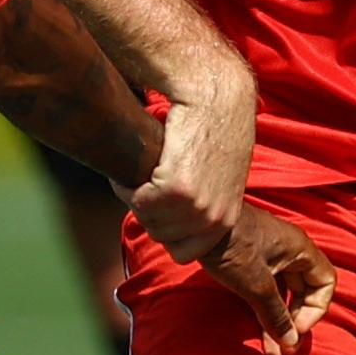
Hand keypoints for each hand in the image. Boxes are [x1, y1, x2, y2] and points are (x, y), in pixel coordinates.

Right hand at [130, 79, 254, 264]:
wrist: (217, 101)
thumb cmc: (216, 133)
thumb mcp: (221, 181)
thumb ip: (205, 205)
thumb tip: (175, 221)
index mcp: (226, 221)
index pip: (184, 253)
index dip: (166, 230)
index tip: (160, 208)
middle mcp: (214, 219)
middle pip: (160, 235)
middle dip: (148, 211)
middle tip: (146, 182)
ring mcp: (196, 206)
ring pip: (146, 219)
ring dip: (136, 196)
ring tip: (142, 171)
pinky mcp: (177, 187)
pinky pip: (138, 201)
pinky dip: (129, 184)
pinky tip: (138, 163)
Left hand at [198, 203, 335, 354]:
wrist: (193, 221)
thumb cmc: (231, 246)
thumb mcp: (256, 285)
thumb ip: (276, 315)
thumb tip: (291, 343)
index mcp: (300, 250)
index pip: (325, 283)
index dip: (315, 310)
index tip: (295, 328)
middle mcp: (289, 251)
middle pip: (303, 292)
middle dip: (294, 323)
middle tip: (282, 349)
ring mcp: (268, 256)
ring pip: (281, 294)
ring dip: (277, 323)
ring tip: (270, 353)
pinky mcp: (249, 261)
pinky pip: (265, 290)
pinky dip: (263, 311)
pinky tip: (257, 332)